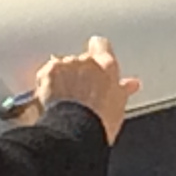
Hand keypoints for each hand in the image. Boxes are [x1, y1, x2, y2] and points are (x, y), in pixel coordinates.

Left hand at [24, 38, 140, 143]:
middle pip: (80, 59)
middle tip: (80, 92)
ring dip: (62, 78)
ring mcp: (65, 66)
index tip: (96, 60)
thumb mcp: (119, 104)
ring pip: (62, 66)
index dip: (97, 52)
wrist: (76, 130)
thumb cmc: (99, 121)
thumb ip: (122, 89)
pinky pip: (45, 74)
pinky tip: (50, 98)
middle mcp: (86, 61)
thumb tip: (129, 85)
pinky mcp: (47, 73)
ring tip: (64, 100)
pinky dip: (45, 84)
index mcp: (107, 66)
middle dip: (79, 72)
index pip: (101, 45)